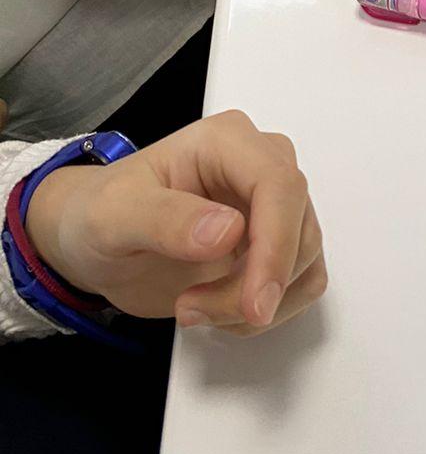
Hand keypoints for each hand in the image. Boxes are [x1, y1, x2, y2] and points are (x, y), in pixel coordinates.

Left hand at [24, 110, 325, 335]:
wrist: (93, 243)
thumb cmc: (99, 215)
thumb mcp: (114, 215)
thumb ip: (166, 219)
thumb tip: (228, 232)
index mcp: (226, 142)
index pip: (279, 183)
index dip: (277, 244)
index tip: (256, 301)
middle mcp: (260, 166)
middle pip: (299, 226)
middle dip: (254, 284)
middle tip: (192, 310)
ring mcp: (271, 207)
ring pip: (304, 261)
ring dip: (253, 303)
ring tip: (193, 308)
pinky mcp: (274, 244)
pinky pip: (300, 282)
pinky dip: (263, 310)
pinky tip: (217, 310)